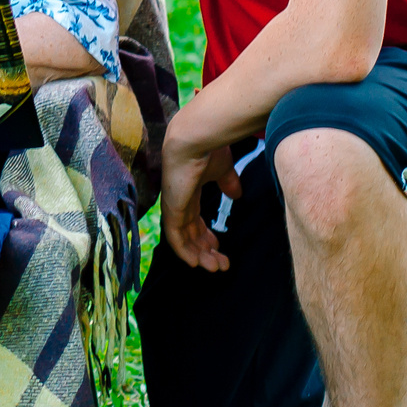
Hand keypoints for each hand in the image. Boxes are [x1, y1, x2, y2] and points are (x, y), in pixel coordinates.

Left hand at [159, 132, 241, 273]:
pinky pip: (174, 238)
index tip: (219, 246)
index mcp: (189, 192)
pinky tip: (196, 263)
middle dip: (205, 249)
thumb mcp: (223, 170)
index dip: (206, 235)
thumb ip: (228, 182)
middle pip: (190, 233)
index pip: (194, 220)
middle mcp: (179, 201)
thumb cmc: (209, 149)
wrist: (196, 138)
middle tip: (221, 264)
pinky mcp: (171, 210)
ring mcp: (173, 206)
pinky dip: (184, 252)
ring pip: (184, 239)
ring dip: (199, 255)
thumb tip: (236, 195)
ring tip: (215, 268)